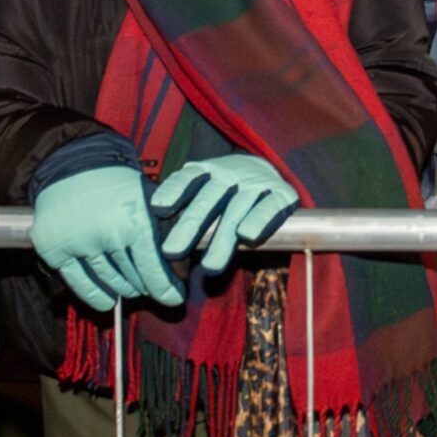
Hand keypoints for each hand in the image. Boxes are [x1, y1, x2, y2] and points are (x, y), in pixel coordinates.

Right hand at [30, 166, 178, 311]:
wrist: (74, 167)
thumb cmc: (117, 186)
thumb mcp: (148, 201)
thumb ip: (163, 232)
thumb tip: (181, 270)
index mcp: (135, 221)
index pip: (153, 269)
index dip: (165, 288)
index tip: (173, 299)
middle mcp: (107, 233)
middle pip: (133, 277)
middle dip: (147, 286)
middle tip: (153, 288)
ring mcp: (78, 243)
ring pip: (110, 282)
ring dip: (124, 288)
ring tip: (132, 288)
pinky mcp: (55, 249)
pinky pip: (80, 284)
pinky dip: (97, 295)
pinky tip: (108, 300)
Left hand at [150, 154, 298, 276]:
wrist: (269, 172)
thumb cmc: (226, 192)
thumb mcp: (204, 190)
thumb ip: (184, 208)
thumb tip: (154, 242)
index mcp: (208, 170)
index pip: (188, 178)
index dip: (174, 191)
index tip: (158, 208)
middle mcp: (231, 173)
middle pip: (208, 199)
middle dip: (189, 226)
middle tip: (172, 252)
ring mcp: (256, 182)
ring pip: (236, 209)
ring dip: (222, 237)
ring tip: (209, 266)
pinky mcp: (282, 193)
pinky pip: (270, 206)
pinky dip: (259, 219)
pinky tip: (248, 236)